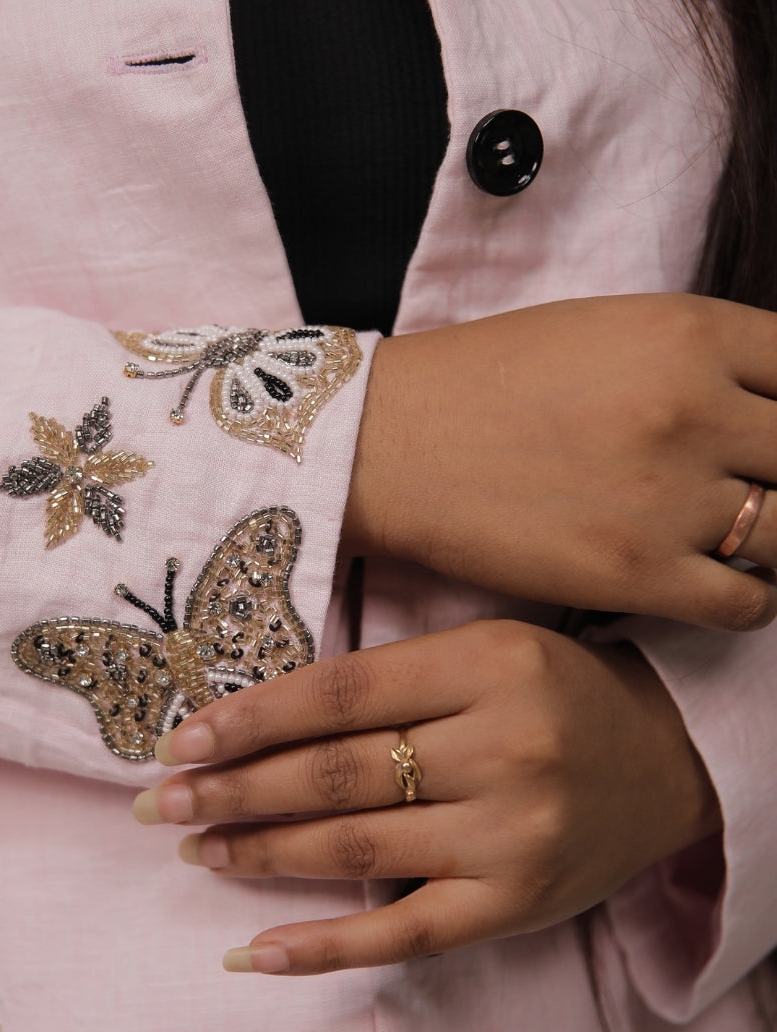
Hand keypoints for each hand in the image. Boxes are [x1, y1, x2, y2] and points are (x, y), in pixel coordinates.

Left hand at [132, 621, 722, 974]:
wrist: (661, 758)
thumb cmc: (550, 690)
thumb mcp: (478, 649)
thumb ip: (382, 678)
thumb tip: (257, 717)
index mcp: (485, 665)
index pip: (337, 695)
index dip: (251, 719)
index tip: (183, 739)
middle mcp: (503, 749)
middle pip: (336, 775)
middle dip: (235, 791)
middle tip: (164, 803)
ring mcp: (511, 837)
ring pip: (357, 850)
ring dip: (261, 854)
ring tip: (199, 849)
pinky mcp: (517, 905)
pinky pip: (406, 934)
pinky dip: (323, 947)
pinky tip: (252, 951)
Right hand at [344, 293, 776, 629]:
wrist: (390, 442)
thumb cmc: (487, 380)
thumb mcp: (607, 330)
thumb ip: (703, 357)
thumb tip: (771, 403)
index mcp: (690, 333)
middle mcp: (694, 411)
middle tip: (763, 489)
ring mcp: (667, 497)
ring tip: (746, 538)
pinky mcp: (633, 573)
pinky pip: (750, 603)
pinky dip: (753, 598)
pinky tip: (718, 581)